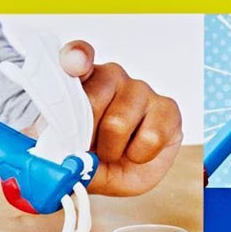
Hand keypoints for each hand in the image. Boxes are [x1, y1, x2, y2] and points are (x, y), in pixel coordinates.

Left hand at [60, 41, 182, 196]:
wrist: (119, 176)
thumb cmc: (91, 158)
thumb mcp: (69, 158)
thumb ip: (62, 151)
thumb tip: (63, 158)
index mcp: (81, 79)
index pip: (77, 55)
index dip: (76, 57)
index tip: (73, 65)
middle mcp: (111, 77)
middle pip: (93, 100)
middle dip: (85, 134)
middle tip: (87, 147)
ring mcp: (140, 90)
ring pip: (118, 123)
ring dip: (111, 149)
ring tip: (112, 152)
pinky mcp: (167, 109)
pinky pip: (152, 136)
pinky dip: (140, 154)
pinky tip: (136, 153)